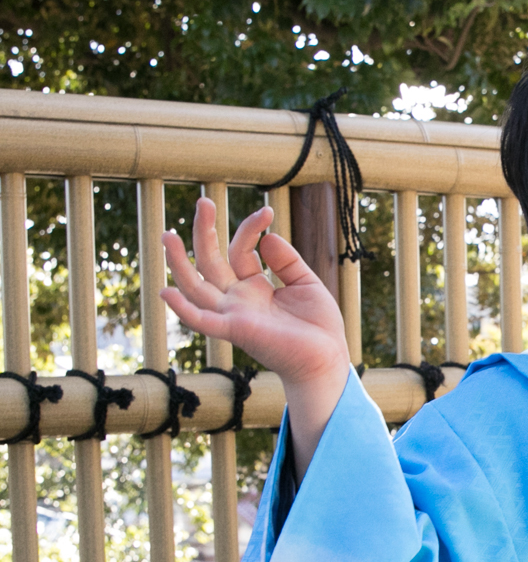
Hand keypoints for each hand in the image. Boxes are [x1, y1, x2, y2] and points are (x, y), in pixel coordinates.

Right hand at [162, 196, 349, 473]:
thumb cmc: (318, 327)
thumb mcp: (306, 284)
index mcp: (253, 287)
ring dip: (179, 263)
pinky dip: (184, 309)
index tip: (267, 212)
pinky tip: (166, 292)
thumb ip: (286, 261)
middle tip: (204, 201)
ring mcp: (234, 314)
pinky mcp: (236, 331)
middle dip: (205, 232)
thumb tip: (267, 237)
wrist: (327, 360)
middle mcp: (238, 300)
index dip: (250, 229)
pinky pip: (203, 322)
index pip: (240, 251)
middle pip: (210, 262)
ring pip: (196, 287)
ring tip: (168, 235)